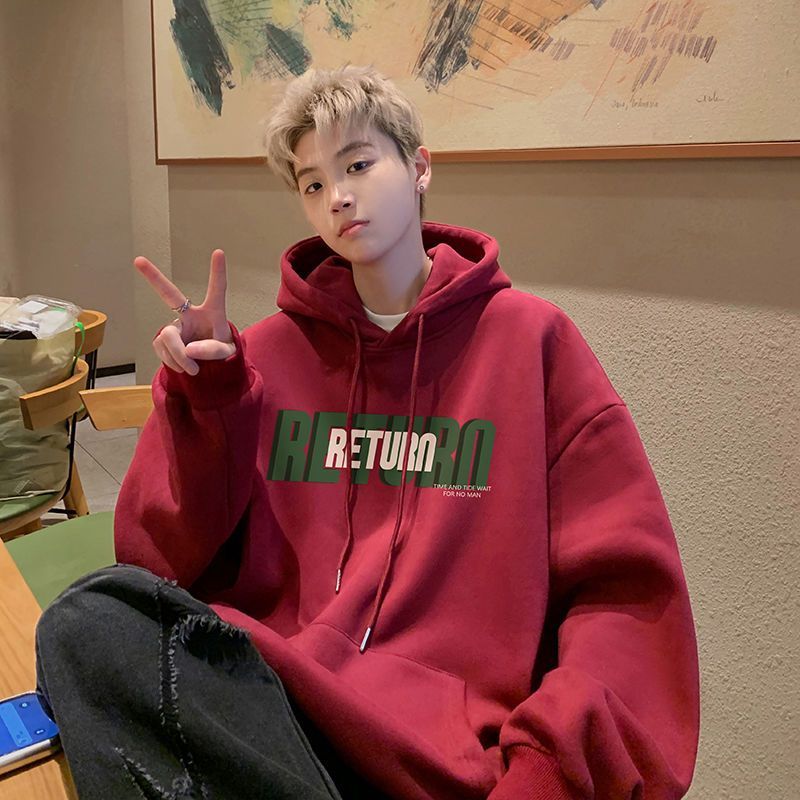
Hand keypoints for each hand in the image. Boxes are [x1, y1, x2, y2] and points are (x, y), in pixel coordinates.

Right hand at [134, 249, 235, 375]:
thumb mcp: (227, 354)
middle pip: (170, 295)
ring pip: (168, 337)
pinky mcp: (162, 339)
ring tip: (193, 369)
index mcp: (212, 313)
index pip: (217, 290)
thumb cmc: (223, 353)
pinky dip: (172, 362)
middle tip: (137, 260)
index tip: (219, 252)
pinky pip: (161, 349)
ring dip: (179, 356)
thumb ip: (212, 351)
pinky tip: (182, 366)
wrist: (210, 367)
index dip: (217, 272)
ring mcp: (175, 326)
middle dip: (154, 277)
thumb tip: (189, 350)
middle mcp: (190, 314)